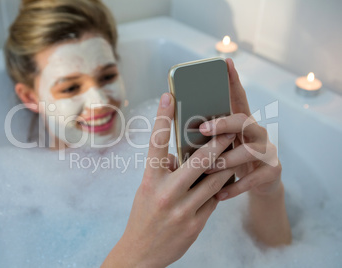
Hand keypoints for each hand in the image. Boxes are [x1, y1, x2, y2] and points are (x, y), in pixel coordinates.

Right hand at [102, 93, 235, 267]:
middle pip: (198, 160)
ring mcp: (182, 210)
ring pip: (214, 180)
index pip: (157, 144)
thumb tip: (180, 155)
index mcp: (150, 180)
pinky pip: (215, 200)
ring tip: (234, 151)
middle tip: (229, 127)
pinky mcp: (195, 225)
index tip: (170, 96)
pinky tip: (227, 179)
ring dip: (227, 164)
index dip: (163, 118)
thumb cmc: (143, 216)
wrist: (140, 253)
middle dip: (217, 142)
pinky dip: (221, 188)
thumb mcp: (147, 190)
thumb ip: (163, 171)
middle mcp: (166, 193)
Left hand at [199, 58, 282, 199]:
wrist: (259, 185)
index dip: (232, 80)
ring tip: (208, 168)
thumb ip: (206, 139)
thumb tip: (175, 130)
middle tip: (202, 129)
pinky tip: (220, 195)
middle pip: (243, 120)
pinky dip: (235, 187)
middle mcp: (257, 131)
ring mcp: (267, 150)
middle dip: (223, 123)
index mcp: (241, 123)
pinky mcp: (272, 171)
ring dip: (226, 159)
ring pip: (248, 150)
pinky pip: (253, 178)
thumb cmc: (231, 161)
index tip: (225, 62)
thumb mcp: (219, 147)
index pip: (238, 97)